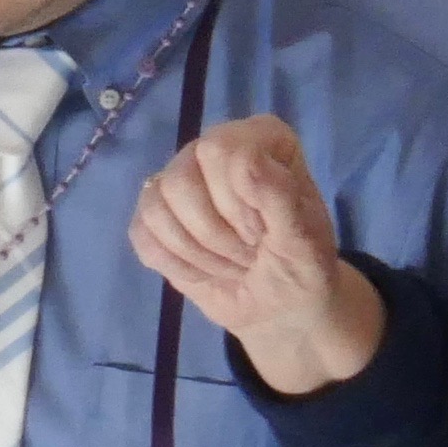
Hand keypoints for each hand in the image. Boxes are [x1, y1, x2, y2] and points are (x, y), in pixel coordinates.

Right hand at [128, 117, 383, 394]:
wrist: (279, 308)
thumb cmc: (301, 267)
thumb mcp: (305, 237)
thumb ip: (279, 195)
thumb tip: (244, 163)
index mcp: (259, 138)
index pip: (220, 150)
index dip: (236, 202)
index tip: (264, 232)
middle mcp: (214, 149)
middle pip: (180, 179)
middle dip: (215, 232)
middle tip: (248, 252)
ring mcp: (179, 179)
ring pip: (156, 207)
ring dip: (198, 252)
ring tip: (230, 262)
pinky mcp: (154, 215)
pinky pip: (142, 234)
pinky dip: (176, 264)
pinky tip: (204, 269)